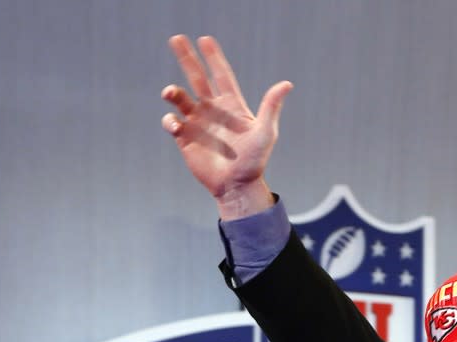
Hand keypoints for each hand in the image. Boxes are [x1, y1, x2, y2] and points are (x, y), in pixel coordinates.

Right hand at [161, 35, 292, 219]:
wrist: (237, 187)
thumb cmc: (254, 161)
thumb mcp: (265, 132)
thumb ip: (271, 107)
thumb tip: (286, 84)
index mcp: (231, 105)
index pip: (221, 75)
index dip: (214, 57)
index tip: (205, 39)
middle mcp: (213, 111)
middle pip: (197, 78)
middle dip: (186, 58)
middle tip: (176, 39)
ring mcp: (198, 124)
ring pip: (180, 99)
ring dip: (173, 92)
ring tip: (170, 93)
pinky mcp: (186, 139)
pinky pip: (172, 123)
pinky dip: (170, 121)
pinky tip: (175, 125)